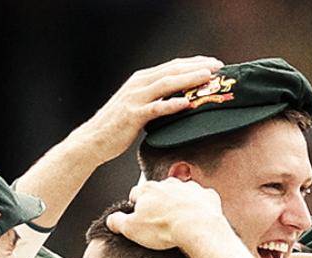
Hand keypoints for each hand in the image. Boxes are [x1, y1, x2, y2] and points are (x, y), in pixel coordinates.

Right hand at [76, 56, 222, 164]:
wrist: (93, 140)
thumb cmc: (117, 127)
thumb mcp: (138, 106)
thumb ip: (155, 99)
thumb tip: (179, 101)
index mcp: (141, 80)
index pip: (172, 66)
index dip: (194, 63)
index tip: (214, 64)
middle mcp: (139, 84)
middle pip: (172, 70)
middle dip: (197, 66)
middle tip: (219, 67)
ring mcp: (135, 99)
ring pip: (166, 84)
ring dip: (188, 79)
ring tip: (207, 78)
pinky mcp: (133, 115)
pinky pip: (156, 108)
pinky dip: (172, 105)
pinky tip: (187, 103)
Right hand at [107, 178, 225, 249]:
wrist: (198, 228)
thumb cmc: (166, 227)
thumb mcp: (131, 229)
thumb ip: (117, 222)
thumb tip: (112, 220)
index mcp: (148, 189)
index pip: (135, 194)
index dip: (135, 207)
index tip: (138, 217)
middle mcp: (169, 184)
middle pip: (159, 192)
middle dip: (158, 204)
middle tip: (158, 224)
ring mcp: (189, 188)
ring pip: (181, 194)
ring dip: (178, 205)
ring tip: (177, 224)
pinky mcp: (206, 196)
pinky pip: (201, 200)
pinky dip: (199, 208)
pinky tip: (196, 221)